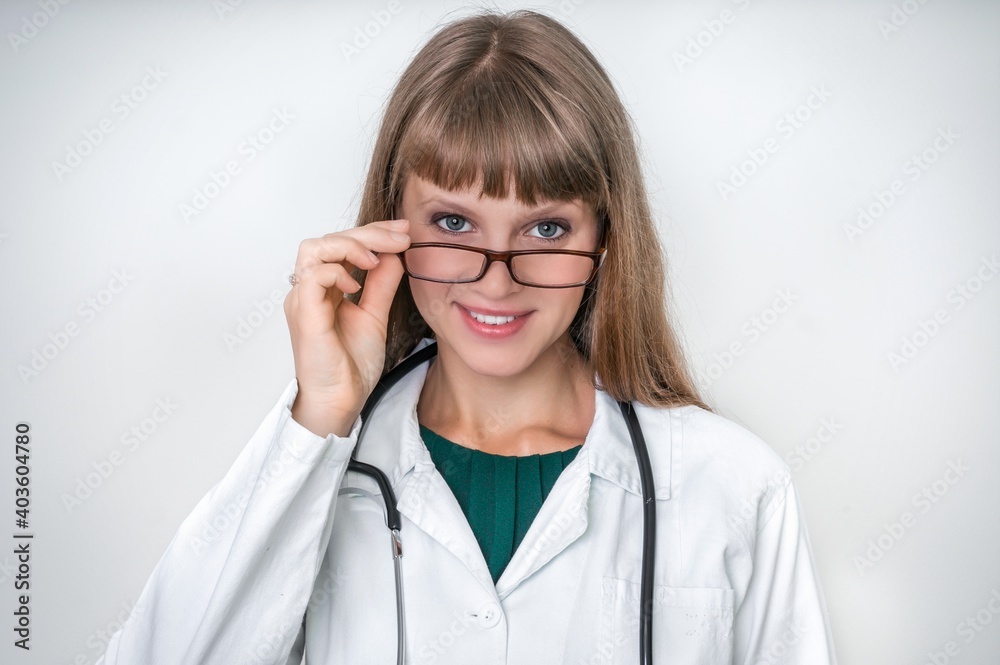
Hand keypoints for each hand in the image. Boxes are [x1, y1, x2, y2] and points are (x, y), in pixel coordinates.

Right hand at [283, 219, 410, 436]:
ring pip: (314, 248)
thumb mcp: (375, 315)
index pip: (341, 244)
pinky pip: (313, 275)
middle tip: (401, 236)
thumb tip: (395, 254)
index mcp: (323, 288)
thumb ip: (382, 284)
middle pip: (328, 239)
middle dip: (368, 232)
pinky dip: (338, 271)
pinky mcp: (305, 313)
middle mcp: (308, 289)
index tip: (404, 231)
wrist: (341, 399)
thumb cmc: (350, 364)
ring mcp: (303, 299)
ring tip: (376, 259)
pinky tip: (357, 285)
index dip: (373, 233)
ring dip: (350, 245)